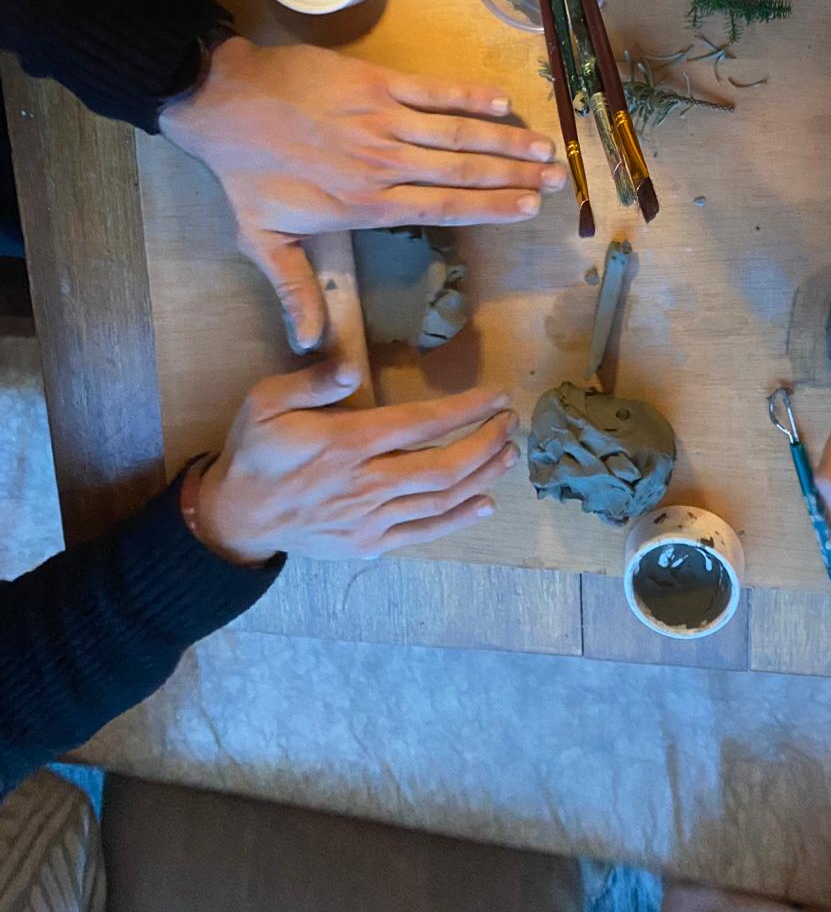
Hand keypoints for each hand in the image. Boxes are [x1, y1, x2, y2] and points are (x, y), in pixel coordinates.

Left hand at [160, 37, 565, 350]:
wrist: (219, 104)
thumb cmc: (243, 176)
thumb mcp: (263, 242)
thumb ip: (296, 291)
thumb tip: (308, 346)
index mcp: (366, 205)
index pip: (443, 208)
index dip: (491, 207)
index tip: (528, 209)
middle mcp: (383, 164)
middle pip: (463, 171)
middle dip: (516, 175)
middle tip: (557, 180)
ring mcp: (381, 120)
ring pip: (456, 133)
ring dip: (505, 139)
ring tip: (545, 146)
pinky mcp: (374, 83)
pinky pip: (431, 91)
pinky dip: (467, 96)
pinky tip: (500, 102)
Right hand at [192, 359, 518, 564]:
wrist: (238, 517)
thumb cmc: (256, 453)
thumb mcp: (264, 402)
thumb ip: (309, 383)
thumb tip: (348, 368)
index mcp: (346, 443)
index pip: (421, 423)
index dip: (465, 410)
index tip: (496, 397)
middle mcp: (366, 483)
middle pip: (445, 465)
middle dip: (486, 442)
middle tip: (510, 423)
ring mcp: (371, 519)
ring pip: (442, 499)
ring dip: (483, 476)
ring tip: (508, 454)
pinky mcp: (370, 544)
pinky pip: (425, 532)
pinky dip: (459, 519)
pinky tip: (485, 502)